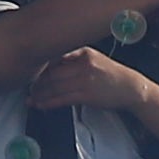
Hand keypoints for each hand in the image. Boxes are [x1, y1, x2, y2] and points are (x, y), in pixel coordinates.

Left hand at [31, 48, 151, 115]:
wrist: (130, 87)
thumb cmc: (111, 75)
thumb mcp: (93, 59)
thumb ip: (73, 60)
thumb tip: (48, 66)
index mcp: (83, 52)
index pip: (54, 58)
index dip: (40, 68)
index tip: (30, 74)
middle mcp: (83, 64)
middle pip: (52, 73)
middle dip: (37, 83)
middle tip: (28, 89)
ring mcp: (85, 80)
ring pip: (54, 87)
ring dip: (39, 95)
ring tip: (31, 99)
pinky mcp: (87, 95)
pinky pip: (62, 99)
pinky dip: (48, 103)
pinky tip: (41, 105)